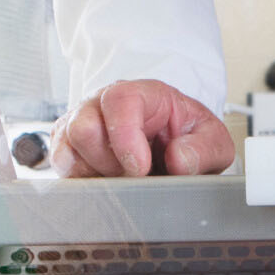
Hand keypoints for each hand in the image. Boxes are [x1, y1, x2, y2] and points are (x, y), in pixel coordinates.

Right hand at [51, 80, 234, 177]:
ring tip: (122, 176)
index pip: (119, 100)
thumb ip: (204, 149)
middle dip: (109, 161)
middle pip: (83, 127)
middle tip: (134, 173)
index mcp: (142, 94)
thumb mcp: (213, 141)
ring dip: (96, 173)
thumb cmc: (187, 137)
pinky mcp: (68, 148)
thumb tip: (179, 159)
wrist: (171, 145)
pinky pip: (61, 166)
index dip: (124, 135)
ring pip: (67, 150)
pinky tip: (106, 180)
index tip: (139, 167)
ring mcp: (81, 124)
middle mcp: (103, 105)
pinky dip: (83, 180)